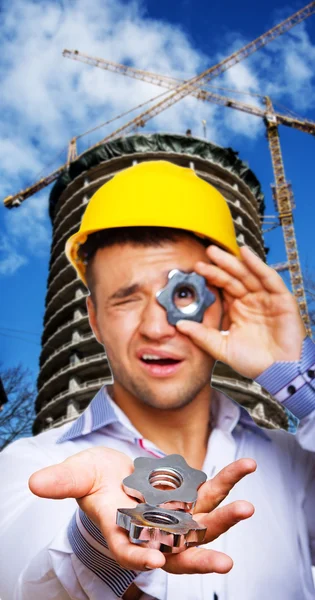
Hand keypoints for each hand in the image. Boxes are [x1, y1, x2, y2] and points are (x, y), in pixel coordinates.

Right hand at [29, 447, 255, 573]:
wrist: (114, 474)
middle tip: (225, 563)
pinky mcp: (190, 498)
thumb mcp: (78, 476)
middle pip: (177, 552)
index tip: (154, 563)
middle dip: (200, 558)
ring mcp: (175, 516)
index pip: (128, 551)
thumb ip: (63, 481)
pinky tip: (246, 466)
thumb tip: (35, 483)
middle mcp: (152, 531)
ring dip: (225, 517)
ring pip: (202, 524)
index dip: (139, 558)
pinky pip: (212, 491)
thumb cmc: (93, 479)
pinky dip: (229, 481)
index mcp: (121, 530)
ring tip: (247, 508)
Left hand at [176, 245, 305, 378]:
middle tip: (206, 252)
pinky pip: (269, 278)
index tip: (196, 269)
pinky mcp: (282, 299)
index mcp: (237, 308)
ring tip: (218, 252)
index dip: (211, 276)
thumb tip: (179, 325)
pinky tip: (246, 254)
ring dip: (234, 261)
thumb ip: (201, 335)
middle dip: (220, 264)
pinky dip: (258, 265)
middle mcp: (251, 300)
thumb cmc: (254, 362)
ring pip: (249, 274)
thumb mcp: (222, 347)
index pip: (223, 286)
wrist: (278, 373)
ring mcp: (266, 298)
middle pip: (234, 276)